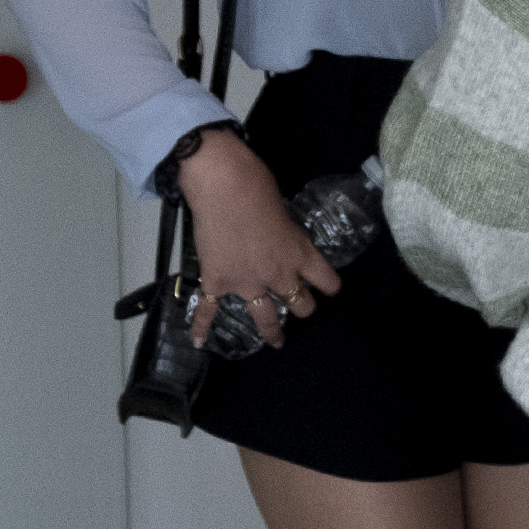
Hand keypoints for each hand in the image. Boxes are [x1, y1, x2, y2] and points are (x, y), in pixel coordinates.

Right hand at [174, 133, 336, 350]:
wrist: (223, 187)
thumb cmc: (257, 187)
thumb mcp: (285, 212)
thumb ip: (284, 233)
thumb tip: (276, 234)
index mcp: (300, 253)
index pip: (326, 280)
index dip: (330, 286)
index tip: (330, 290)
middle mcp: (278, 274)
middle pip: (300, 304)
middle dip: (303, 307)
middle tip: (300, 308)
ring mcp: (246, 282)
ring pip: (265, 317)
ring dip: (273, 331)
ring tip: (276, 341)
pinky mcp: (216, 282)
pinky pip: (209, 311)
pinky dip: (201, 327)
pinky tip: (198, 341)